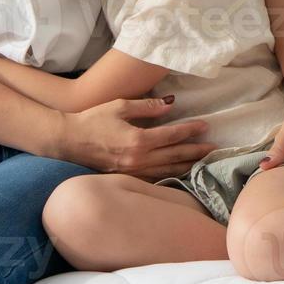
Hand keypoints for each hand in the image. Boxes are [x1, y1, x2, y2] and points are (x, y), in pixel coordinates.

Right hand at [54, 97, 218, 180]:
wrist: (69, 140)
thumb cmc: (92, 119)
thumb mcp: (119, 106)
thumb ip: (146, 107)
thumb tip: (169, 105)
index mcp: (138, 139)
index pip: (172, 135)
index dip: (191, 130)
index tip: (205, 126)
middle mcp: (139, 159)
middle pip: (175, 155)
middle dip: (196, 151)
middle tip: (214, 148)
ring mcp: (133, 171)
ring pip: (168, 170)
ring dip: (187, 165)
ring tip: (203, 162)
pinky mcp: (127, 177)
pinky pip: (155, 177)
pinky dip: (170, 174)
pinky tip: (179, 172)